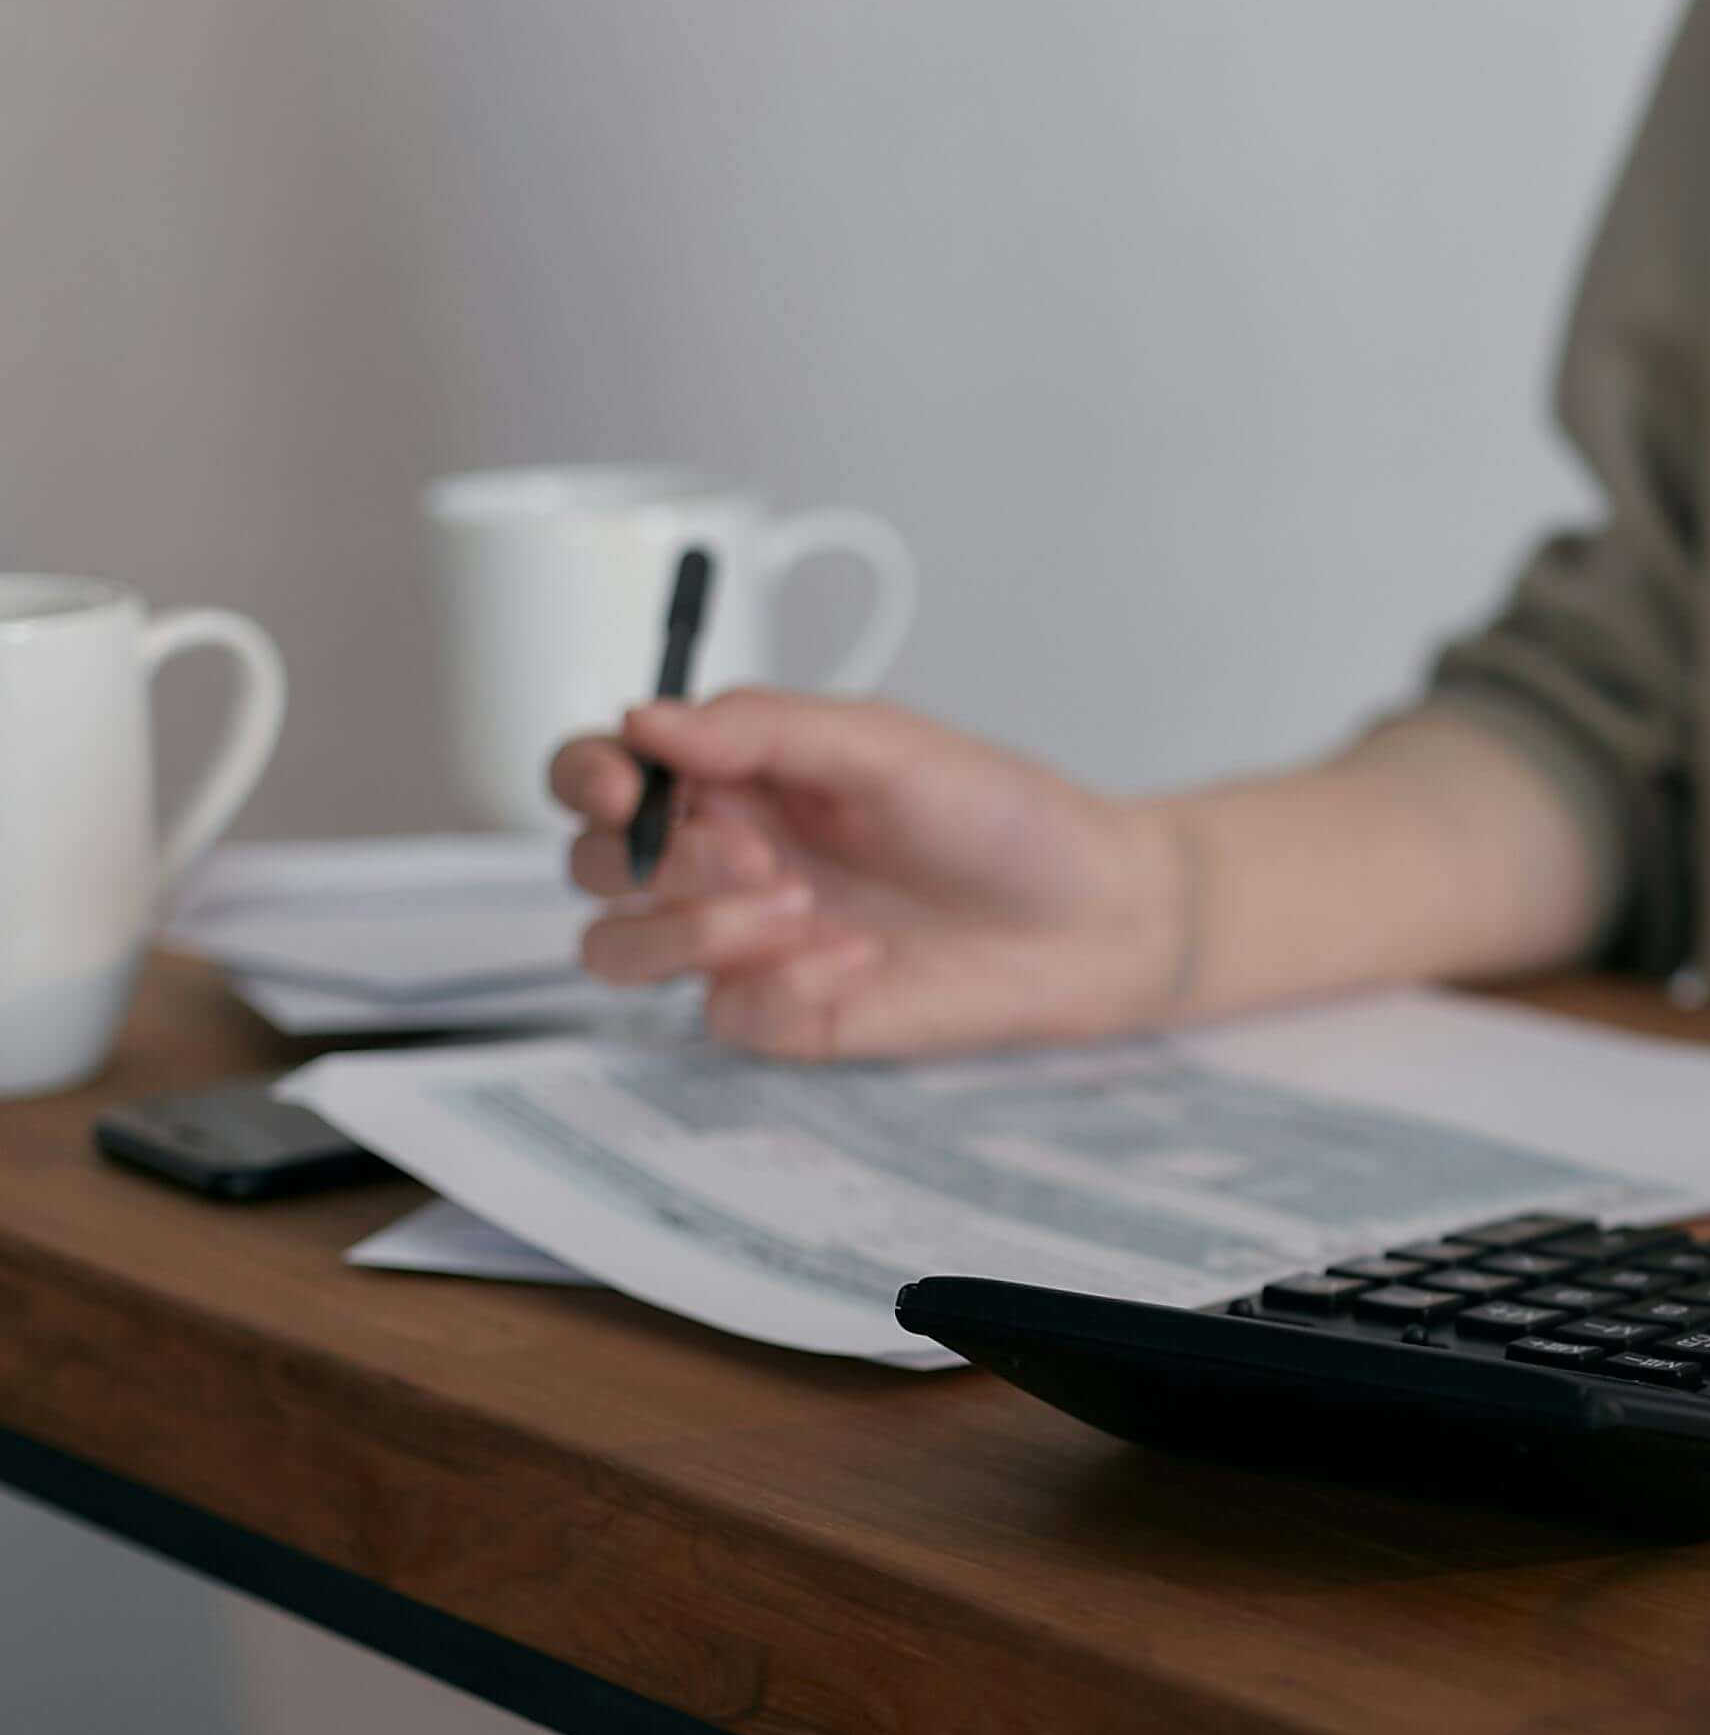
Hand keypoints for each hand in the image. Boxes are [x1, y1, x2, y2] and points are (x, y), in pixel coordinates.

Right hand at [553, 691, 1196, 1058]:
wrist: (1097, 917)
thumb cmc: (1003, 819)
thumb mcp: (886, 746)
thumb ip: (764, 727)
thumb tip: (646, 719)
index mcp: (733, 776)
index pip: (598, 774)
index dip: (586, 778)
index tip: (624, 784)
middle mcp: (721, 857)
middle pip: (591, 865)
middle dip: (654, 860)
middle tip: (761, 854)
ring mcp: (745, 943)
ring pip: (619, 949)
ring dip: (687, 929)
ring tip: (798, 904)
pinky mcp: (787, 1015)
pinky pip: (724, 1015)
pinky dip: (779, 986)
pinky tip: (860, 960)